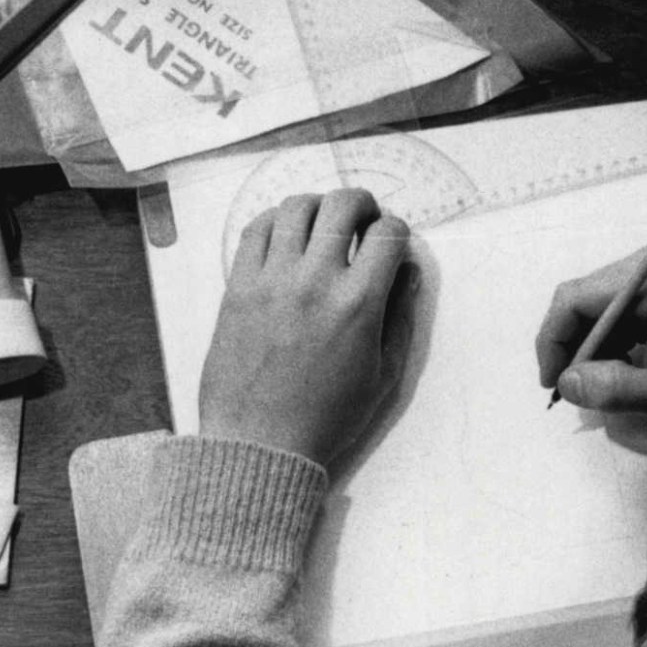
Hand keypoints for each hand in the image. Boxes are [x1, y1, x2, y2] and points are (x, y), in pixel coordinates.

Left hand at [199, 189, 415, 464]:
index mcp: (357, 304)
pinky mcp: (239, 286)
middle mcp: (314, 281)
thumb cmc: (326, 417)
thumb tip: (408, 272)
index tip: (392, 242)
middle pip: (342, 205)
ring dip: (319, 206)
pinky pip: (256, 229)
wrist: (261, 442)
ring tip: (324, 224)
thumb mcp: (384, 375)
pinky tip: (287, 234)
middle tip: (364, 219)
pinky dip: (277, 219)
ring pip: (297, 207)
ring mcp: (272, 280)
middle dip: (362, 204)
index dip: (397, 230)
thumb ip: (400, 317)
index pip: (387, 234)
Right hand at [535, 247, 646, 425]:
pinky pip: (620, 311)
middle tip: (570, 391)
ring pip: (598, 307)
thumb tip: (566, 384)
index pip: (575, 299)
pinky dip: (611, 342)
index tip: (552, 386)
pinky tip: (618, 372)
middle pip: (582, 299)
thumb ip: (614, 389)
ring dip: (590, 347)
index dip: (554, 342)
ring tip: (598, 387)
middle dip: (570, 346)